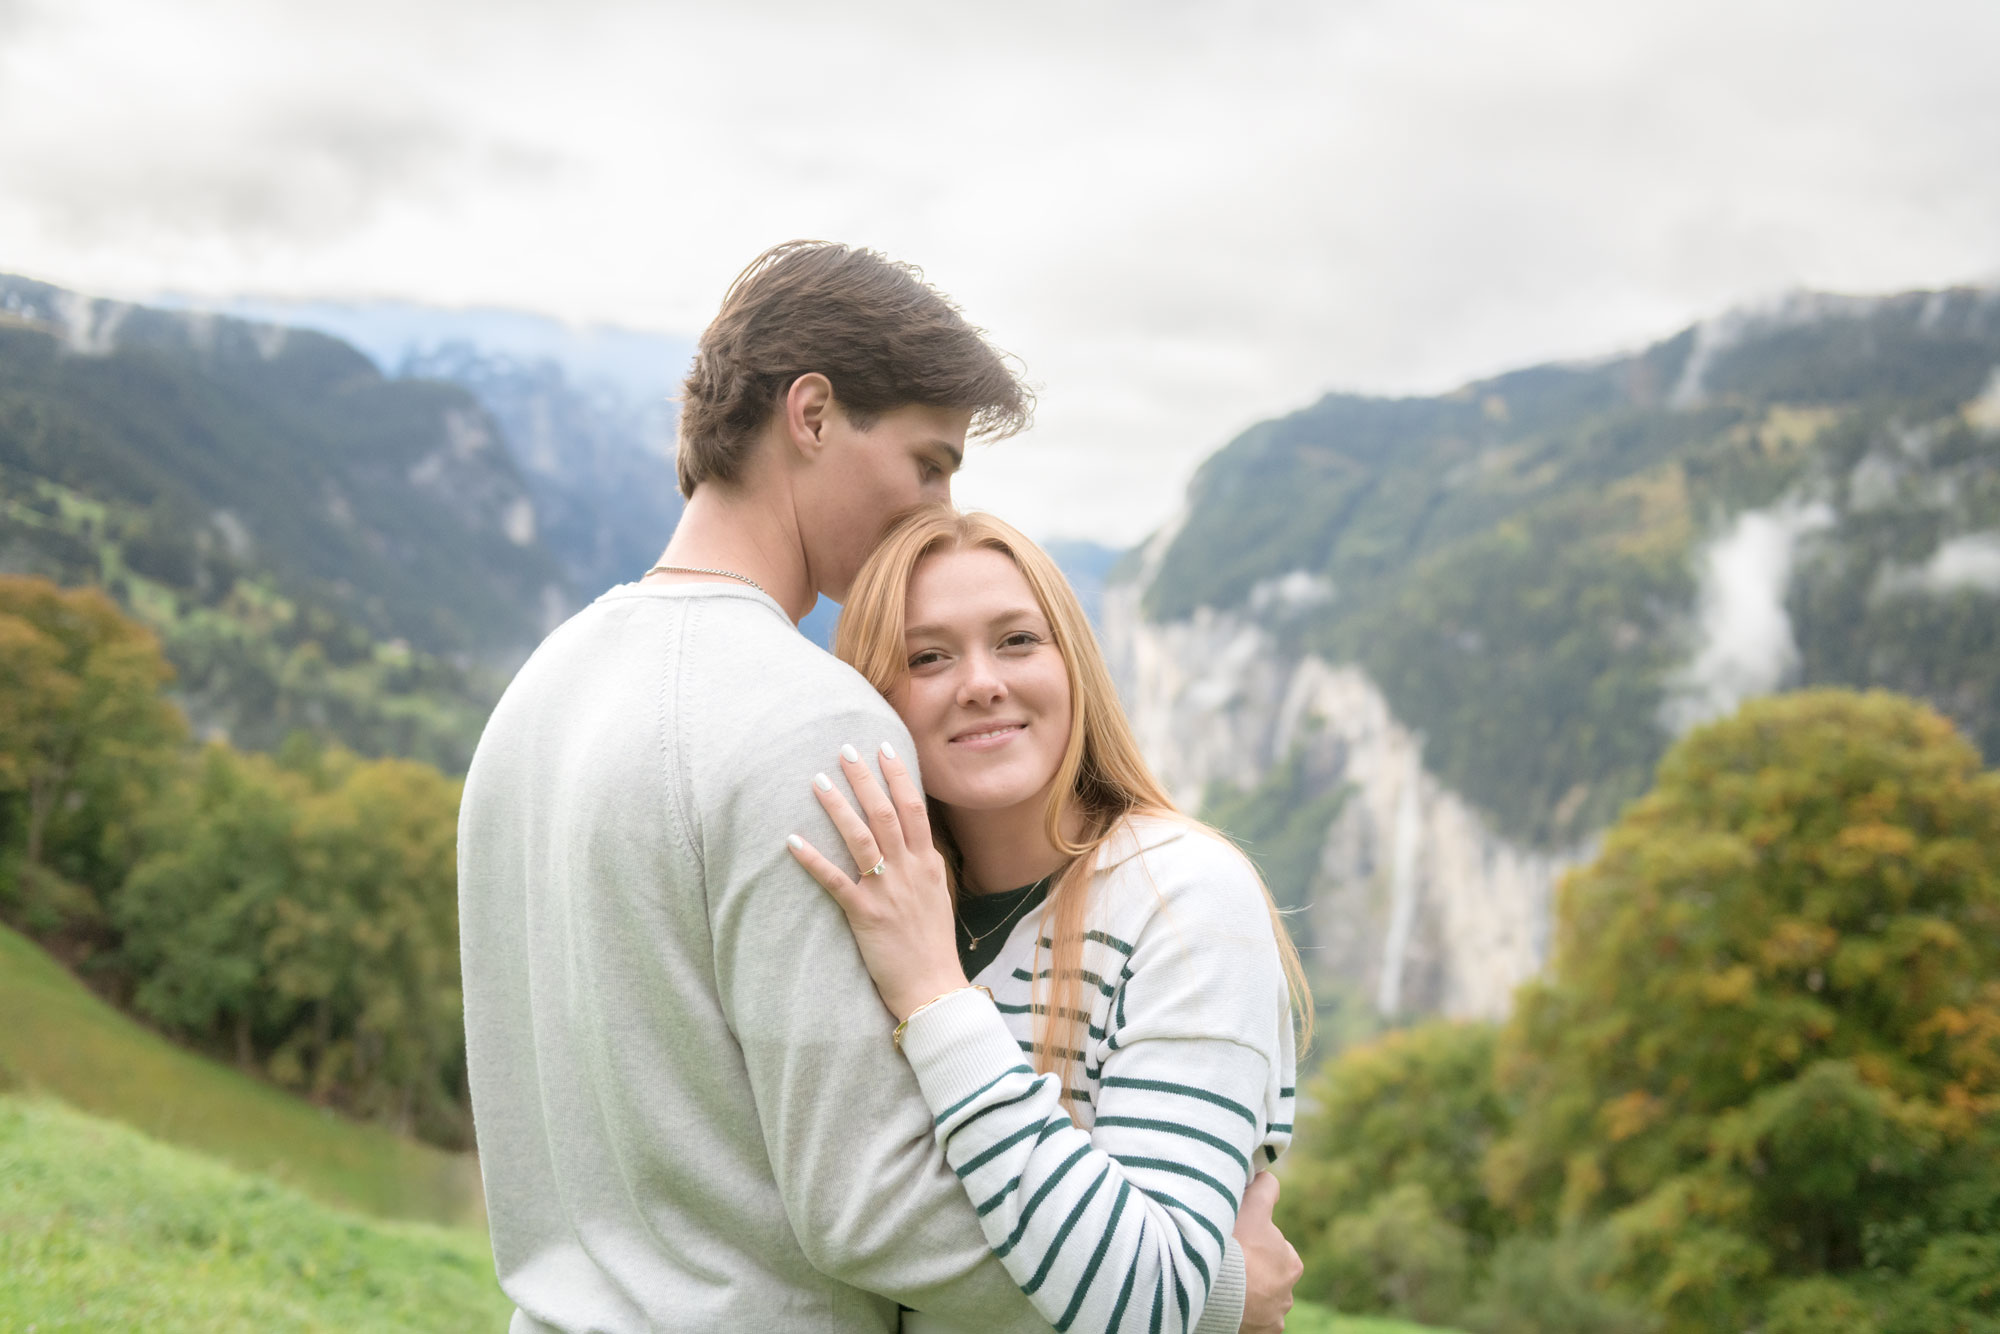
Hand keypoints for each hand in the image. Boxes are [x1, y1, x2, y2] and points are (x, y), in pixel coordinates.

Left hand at [787, 742, 969, 1019]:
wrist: (933, 989)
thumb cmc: (933, 945)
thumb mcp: (937, 896)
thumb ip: (925, 866)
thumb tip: (916, 841)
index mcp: (928, 864)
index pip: (914, 808)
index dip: (898, 775)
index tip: (884, 746)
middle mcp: (909, 870)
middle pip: (886, 812)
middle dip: (865, 778)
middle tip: (845, 748)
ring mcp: (887, 891)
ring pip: (861, 838)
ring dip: (838, 807)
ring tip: (818, 780)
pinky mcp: (865, 915)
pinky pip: (834, 881)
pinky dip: (813, 859)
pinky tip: (792, 840)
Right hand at [1235, 1172, 1301, 1332]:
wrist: (1217, 1291)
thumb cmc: (1237, 1246)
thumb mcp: (1252, 1206)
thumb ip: (1265, 1188)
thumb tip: (1268, 1174)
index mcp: (1291, 1263)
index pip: (1272, 1248)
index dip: (1253, 1242)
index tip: (1237, 1242)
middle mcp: (1288, 1294)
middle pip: (1267, 1276)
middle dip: (1252, 1270)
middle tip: (1228, 1262)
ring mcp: (1274, 1316)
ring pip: (1259, 1299)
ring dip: (1247, 1292)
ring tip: (1225, 1283)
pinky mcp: (1262, 1332)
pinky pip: (1251, 1320)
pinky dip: (1242, 1312)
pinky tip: (1228, 1301)